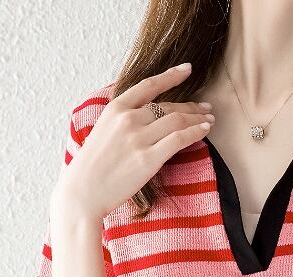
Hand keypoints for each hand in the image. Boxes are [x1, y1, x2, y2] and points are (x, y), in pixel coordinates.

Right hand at [53, 63, 215, 220]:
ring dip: (197, 119)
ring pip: (177, 120)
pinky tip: (204, 130)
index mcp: (115, 108)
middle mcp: (128, 119)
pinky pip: (179, 139)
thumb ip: (124, 120)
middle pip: (168, 106)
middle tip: (205, 108)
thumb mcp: (103, 131)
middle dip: (191, 106)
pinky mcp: (148, 158)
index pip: (149, 85)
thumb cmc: (92, 166)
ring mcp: (139, 138)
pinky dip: (195, 132)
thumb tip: (149, 117)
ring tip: (209, 120)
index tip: (187, 70)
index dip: (171, 76)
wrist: (83, 191)